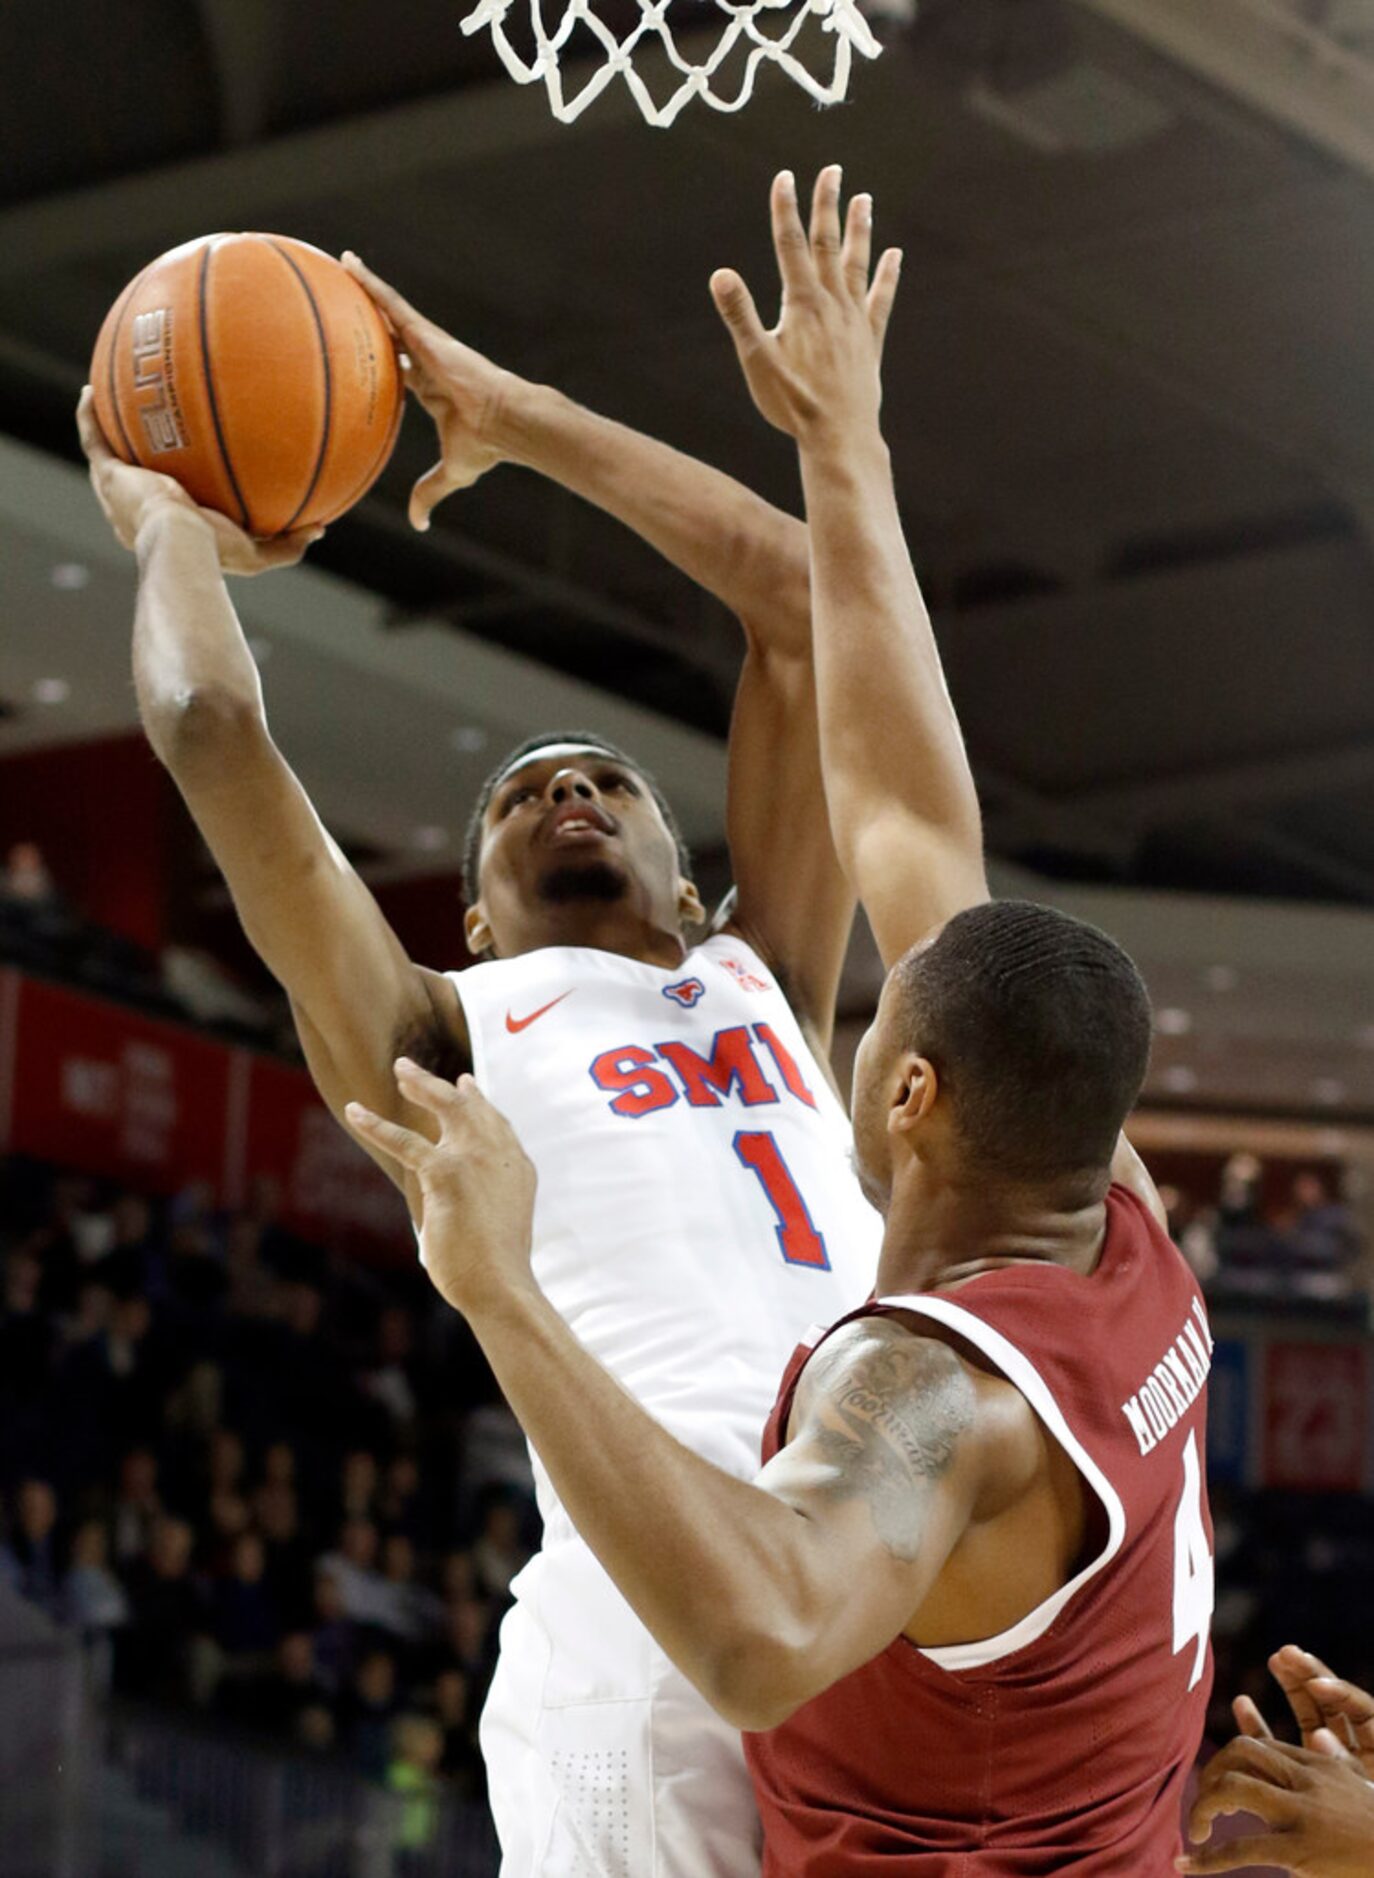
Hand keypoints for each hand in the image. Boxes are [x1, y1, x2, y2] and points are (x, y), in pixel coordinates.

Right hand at [76, 388, 321, 574]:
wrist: (180, 543)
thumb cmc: (215, 553)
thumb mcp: (258, 552)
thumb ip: (286, 543)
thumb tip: (319, 527)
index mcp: (168, 528)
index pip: (170, 503)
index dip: (175, 484)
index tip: (188, 465)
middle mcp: (137, 511)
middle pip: (136, 476)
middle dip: (139, 454)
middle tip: (150, 428)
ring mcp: (118, 493)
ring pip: (108, 454)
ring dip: (109, 428)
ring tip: (110, 399)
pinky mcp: (108, 476)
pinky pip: (94, 439)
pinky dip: (90, 416)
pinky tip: (92, 390)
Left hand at [341, 253, 517, 527]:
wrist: (505, 422)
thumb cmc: (485, 445)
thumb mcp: (452, 473)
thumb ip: (430, 493)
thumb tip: (419, 525)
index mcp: (432, 387)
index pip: (402, 368)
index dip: (385, 358)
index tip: (368, 353)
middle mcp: (428, 360)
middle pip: (392, 333)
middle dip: (371, 317)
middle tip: (346, 302)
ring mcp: (427, 343)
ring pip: (389, 310)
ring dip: (365, 288)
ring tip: (340, 264)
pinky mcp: (426, 333)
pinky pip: (391, 302)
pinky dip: (370, 283)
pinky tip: (348, 263)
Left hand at [346, 1062, 536, 1313]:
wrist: (501, 1285)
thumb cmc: (497, 1268)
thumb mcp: (499, 1222)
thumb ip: (483, 1200)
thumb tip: (453, 1208)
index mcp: (517, 1168)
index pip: (497, 1124)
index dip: (480, 1103)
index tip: (466, 1084)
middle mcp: (501, 1155)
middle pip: (471, 1106)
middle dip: (444, 1085)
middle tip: (415, 1071)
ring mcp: (475, 1159)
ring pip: (445, 1106)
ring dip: (421, 1083)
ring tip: (401, 1068)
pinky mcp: (446, 1172)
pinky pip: (405, 1141)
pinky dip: (376, 1125)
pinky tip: (355, 1112)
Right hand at [710, 165, 901, 443]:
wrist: (840, 436)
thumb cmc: (793, 404)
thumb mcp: (757, 361)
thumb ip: (740, 315)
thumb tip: (720, 274)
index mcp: (802, 305)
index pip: (790, 246)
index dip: (786, 210)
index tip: (784, 177)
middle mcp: (832, 305)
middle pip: (827, 244)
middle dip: (827, 205)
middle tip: (831, 171)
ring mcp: (855, 321)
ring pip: (857, 264)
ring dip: (859, 230)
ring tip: (864, 199)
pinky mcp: (870, 341)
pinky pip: (881, 299)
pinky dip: (887, 275)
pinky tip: (894, 255)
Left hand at [1179, 1735, 1373, 1874]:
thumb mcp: (1361, 1786)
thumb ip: (1336, 1762)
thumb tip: (1319, 1735)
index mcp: (1319, 1765)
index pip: (1261, 1744)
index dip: (1229, 1753)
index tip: (1211, 1773)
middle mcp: (1307, 1780)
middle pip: (1241, 1752)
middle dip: (1211, 1772)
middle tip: (1200, 1802)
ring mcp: (1303, 1812)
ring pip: (1234, 1788)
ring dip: (1203, 1807)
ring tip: (1193, 1831)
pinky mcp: (1301, 1849)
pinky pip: (1241, 1848)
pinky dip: (1207, 1859)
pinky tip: (1186, 1866)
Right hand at [1236, 1646, 1373, 1775]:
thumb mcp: (1368, 1797)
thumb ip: (1346, 1767)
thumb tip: (1319, 1736)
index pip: (1365, 1711)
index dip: (1341, 1692)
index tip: (1315, 1683)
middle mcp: (1357, 1756)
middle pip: (1335, 1705)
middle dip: (1311, 1676)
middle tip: (1286, 1652)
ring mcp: (1329, 1764)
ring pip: (1310, 1717)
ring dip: (1292, 1686)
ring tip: (1274, 1659)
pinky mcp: (1303, 1778)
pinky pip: (1282, 1748)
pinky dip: (1261, 1728)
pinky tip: (1242, 1703)